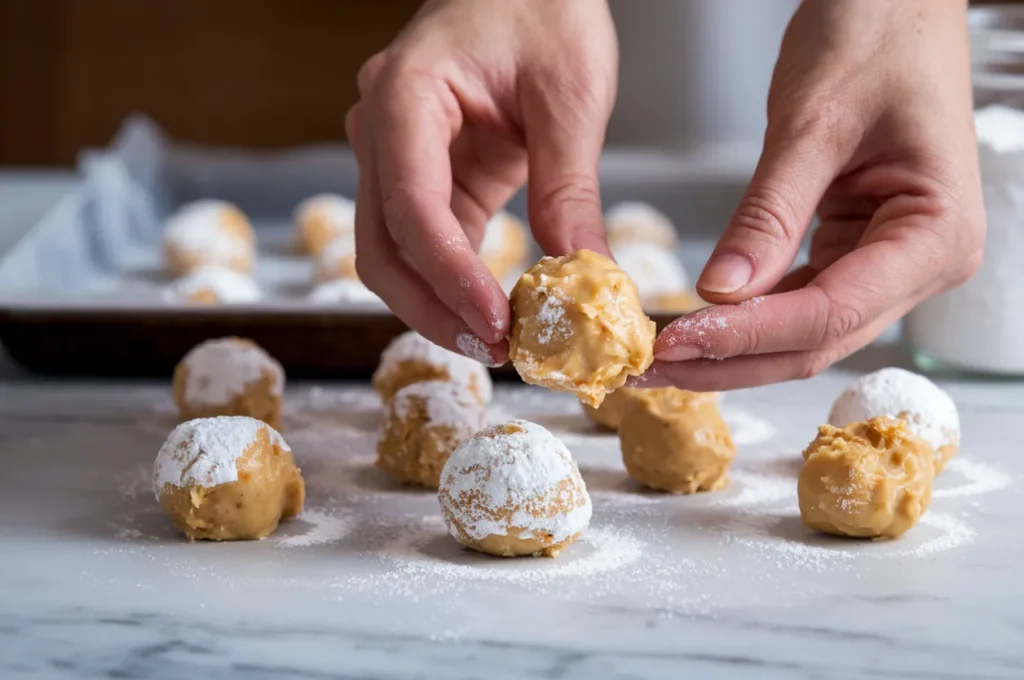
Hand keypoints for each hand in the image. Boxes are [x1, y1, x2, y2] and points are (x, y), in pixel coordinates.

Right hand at [347, 0, 617, 364]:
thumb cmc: (544, 6)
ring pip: (393, 254)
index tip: (496, 323)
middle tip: (497, 351)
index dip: (448, 275)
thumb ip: (569, 187)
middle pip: (381, 246)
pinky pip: (427, 242)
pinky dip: (457, 282)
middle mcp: (382, 129)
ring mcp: (396, 156)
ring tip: (501, 344)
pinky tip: (497, 311)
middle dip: (433, 308)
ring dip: (439, 305)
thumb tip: (584, 278)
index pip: (410, 205)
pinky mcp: (426, 176)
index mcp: (405, 95)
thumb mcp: (570, 94)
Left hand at [644, 0, 984, 390]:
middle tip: (649, 368)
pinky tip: (695, 324)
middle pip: (816, 340)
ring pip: (803, 331)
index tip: (676, 341)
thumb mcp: (814, 124)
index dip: (748, 336)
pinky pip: (797, 298)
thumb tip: (718, 293)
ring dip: (731, 348)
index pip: (831, 312)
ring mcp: (890, 261)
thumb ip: (768, 215)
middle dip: (730, 359)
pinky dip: (745, 315)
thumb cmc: (877, 33)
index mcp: (936, 235)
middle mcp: (921, 263)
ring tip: (658, 356)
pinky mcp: (855, 248)